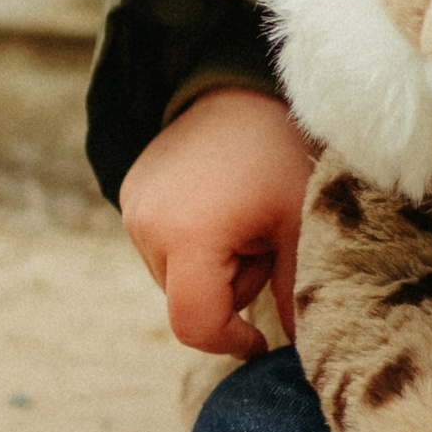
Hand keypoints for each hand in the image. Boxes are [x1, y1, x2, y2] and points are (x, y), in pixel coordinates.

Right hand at [118, 86, 315, 357]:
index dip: (230, 341)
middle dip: (230, 288)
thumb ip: (295, 291)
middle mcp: (145, 224)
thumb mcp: (299, 222)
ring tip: (242, 215)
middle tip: (264, 240)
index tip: (261, 338)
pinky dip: (192, 240)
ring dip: (211, 265)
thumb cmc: (280, 149)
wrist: (242, 82)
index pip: (195, 324)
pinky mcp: (130, 192)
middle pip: (186, 301)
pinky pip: (161, 244)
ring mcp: (132, 207)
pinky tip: (220, 202)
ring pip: (174, 276)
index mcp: (187, 235)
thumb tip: (301, 349)